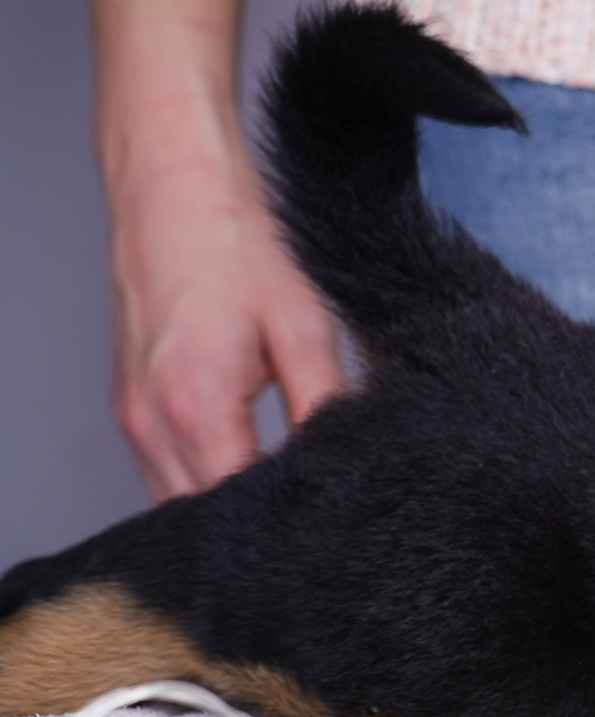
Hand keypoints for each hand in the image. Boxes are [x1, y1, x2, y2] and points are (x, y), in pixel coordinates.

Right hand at [107, 150, 344, 500]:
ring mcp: (132, 415)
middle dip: (255, 526)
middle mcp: (151, 423)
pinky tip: (245, 468)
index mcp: (197, 407)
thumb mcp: (302, 326)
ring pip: (174, 500)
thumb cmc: (237, 247)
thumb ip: (323, 402)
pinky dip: (199, 479)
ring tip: (284, 498)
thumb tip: (344, 458)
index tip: (331, 523)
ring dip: (223, 506)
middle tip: (314, 519)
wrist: (175, 191)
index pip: (239, 507)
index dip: (287, 523)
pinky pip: (160, 469)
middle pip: (200, 517)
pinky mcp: (128, 403)